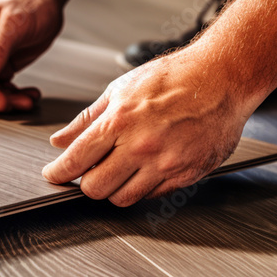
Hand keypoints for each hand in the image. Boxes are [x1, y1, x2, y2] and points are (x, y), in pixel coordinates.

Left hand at [41, 45, 254, 205]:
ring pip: (123, 199)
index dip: (58, 172)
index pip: (76, 159)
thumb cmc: (176, 77)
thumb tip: (61, 140)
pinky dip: (142, 188)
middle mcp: (141, 146)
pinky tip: (145, 169)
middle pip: (95, 188)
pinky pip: (152, 196)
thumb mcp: (122, 89)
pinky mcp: (186, 175)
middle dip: (86, 183)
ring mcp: (165, 163)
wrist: (223, 78)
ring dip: (114, 190)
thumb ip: (88, 118)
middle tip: (90, 172)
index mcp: (121, 121)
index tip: (54, 174)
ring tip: (118, 171)